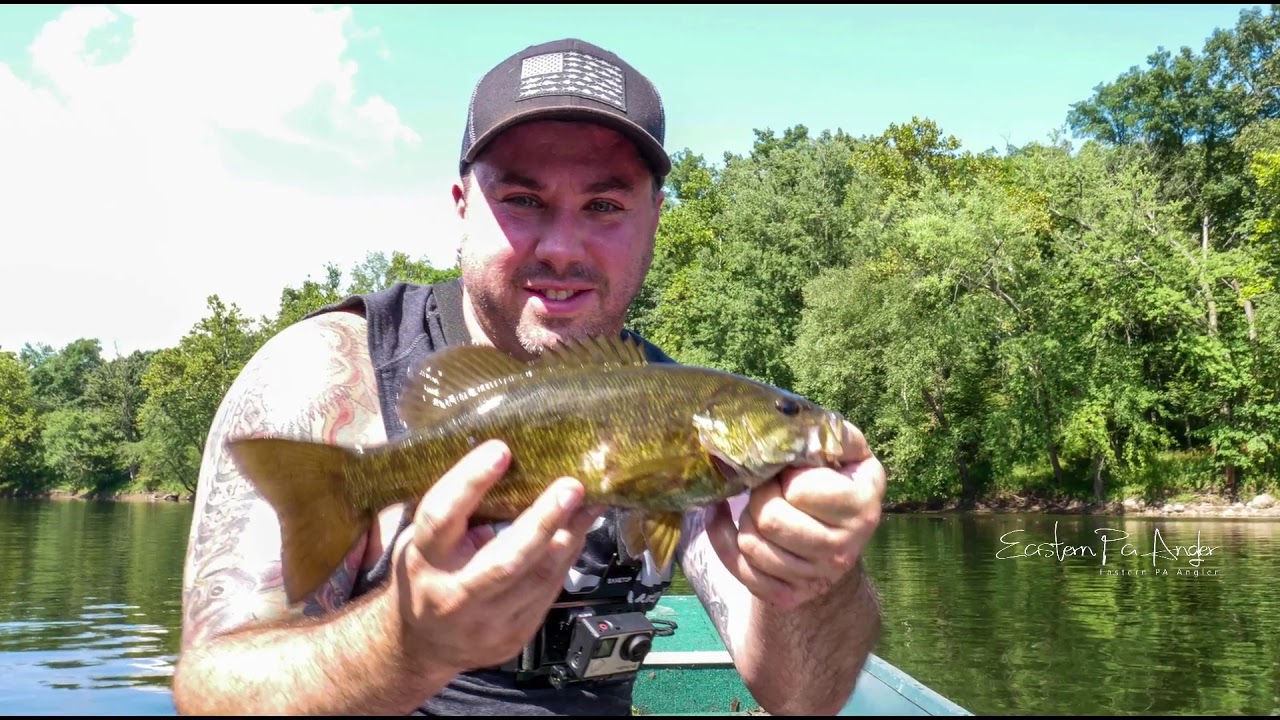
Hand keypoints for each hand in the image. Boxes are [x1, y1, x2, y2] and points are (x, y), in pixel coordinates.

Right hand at [385, 439, 603, 675]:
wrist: (424, 644)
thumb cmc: (427, 574)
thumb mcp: (424, 540)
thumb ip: (456, 510)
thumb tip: (509, 463)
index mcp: (424, 560)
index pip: (442, 517)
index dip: (471, 482)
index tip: (501, 451)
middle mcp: (453, 595)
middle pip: (505, 560)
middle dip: (543, 521)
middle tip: (571, 487)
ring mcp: (486, 623)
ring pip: (538, 578)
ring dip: (570, 535)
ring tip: (589, 503)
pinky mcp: (513, 636)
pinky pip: (549, 592)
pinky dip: (567, 557)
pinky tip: (579, 531)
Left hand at [706, 420, 884, 609]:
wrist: (836, 538)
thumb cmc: (834, 484)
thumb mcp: (845, 452)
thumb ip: (831, 434)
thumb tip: (802, 426)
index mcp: (861, 509)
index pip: (799, 490)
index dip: (785, 475)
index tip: (788, 472)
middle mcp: (844, 551)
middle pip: (770, 520)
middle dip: (759, 496)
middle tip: (766, 487)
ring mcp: (815, 579)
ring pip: (750, 544)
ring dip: (744, 518)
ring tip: (757, 505)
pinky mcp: (787, 596)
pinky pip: (739, 568)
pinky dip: (723, 538)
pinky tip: (725, 518)